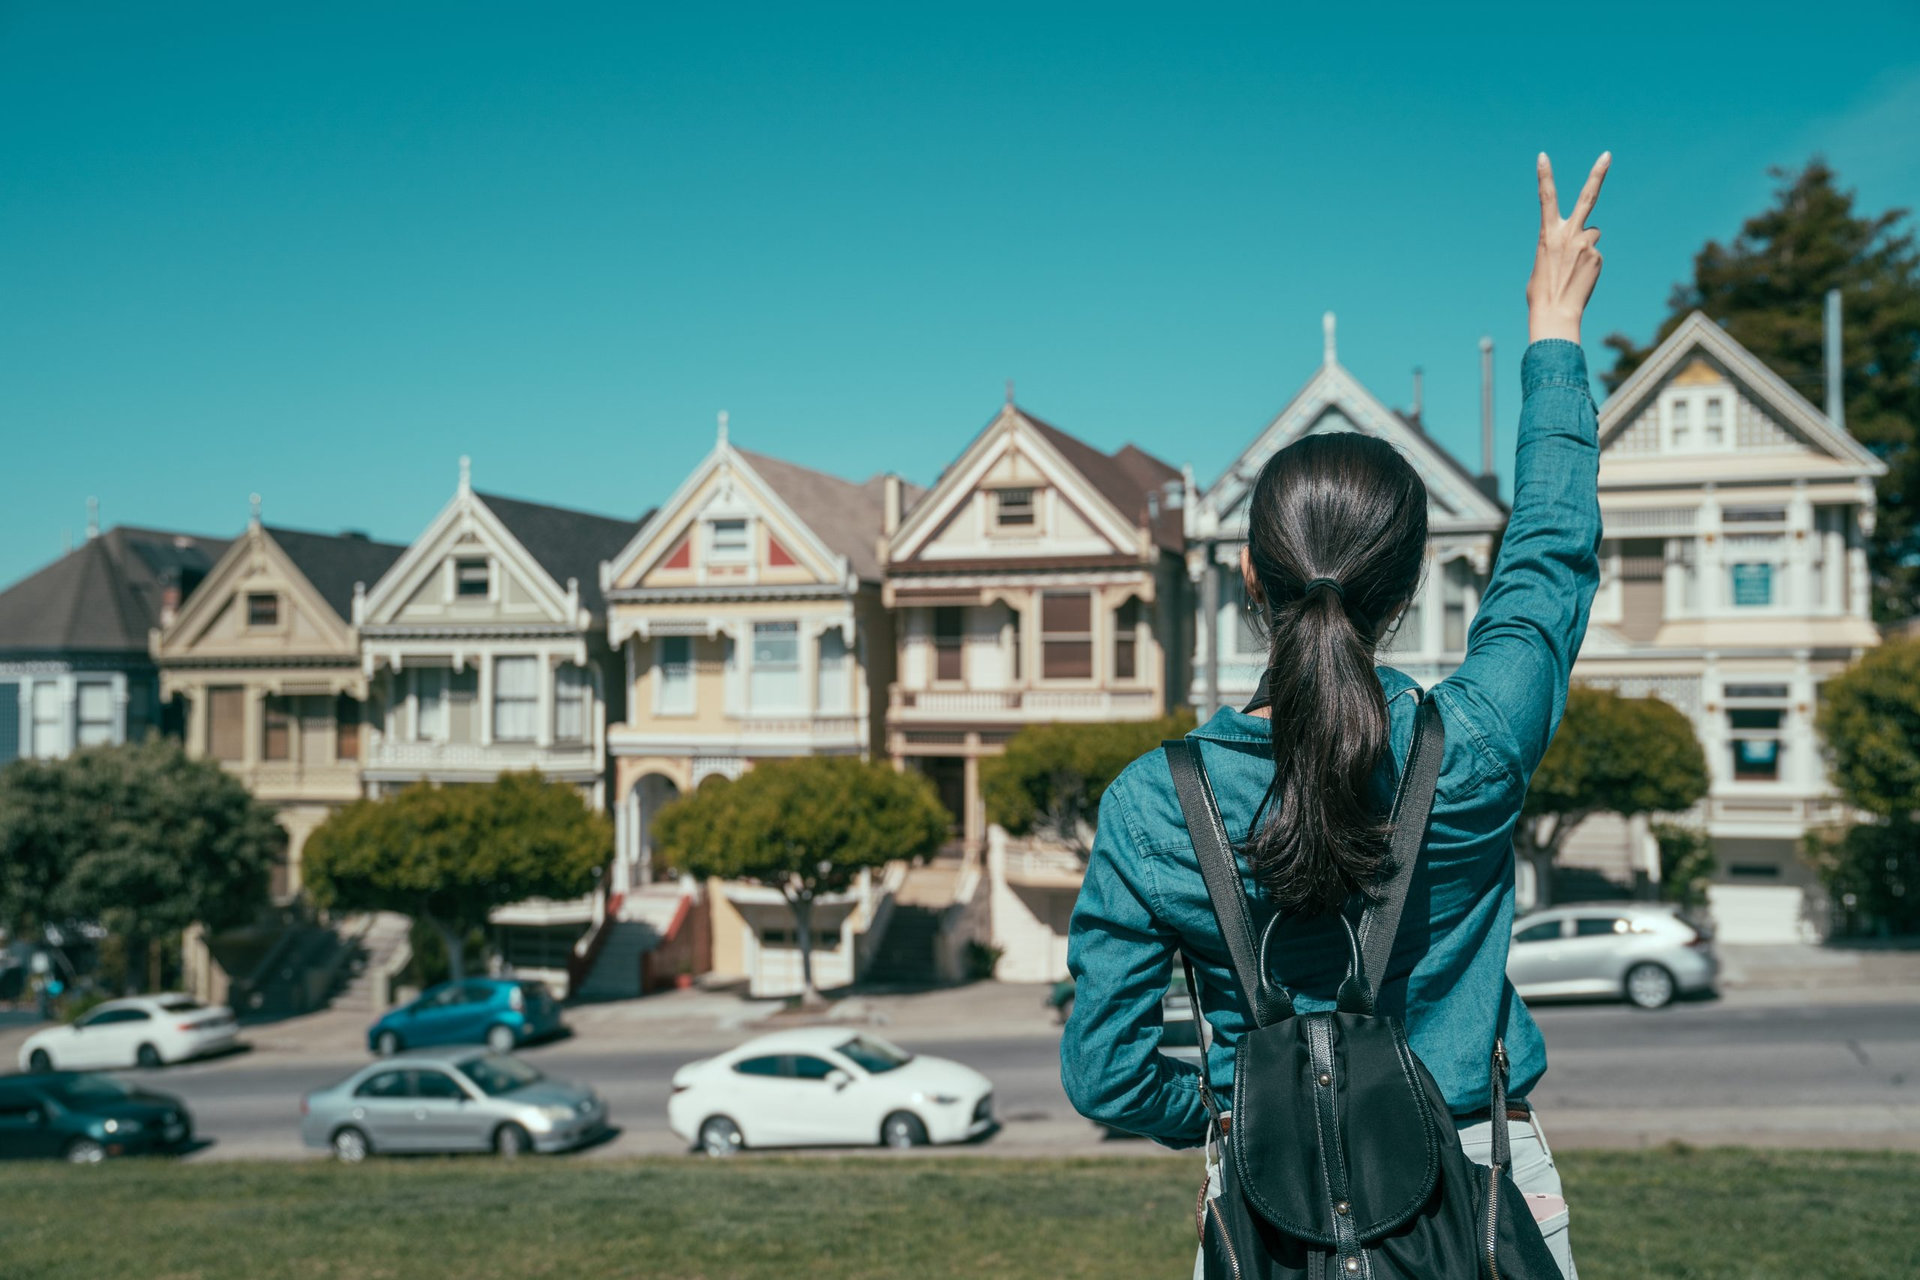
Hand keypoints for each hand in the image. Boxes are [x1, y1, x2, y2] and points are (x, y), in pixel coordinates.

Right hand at [1527, 151, 1609, 343]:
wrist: (1555, 313)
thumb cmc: (1541, 293)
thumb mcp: (1542, 263)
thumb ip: (1559, 246)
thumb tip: (1581, 245)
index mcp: (1547, 234)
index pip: (1545, 198)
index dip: (1544, 175)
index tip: (1543, 156)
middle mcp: (1569, 234)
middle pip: (1587, 197)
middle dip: (1597, 174)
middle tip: (1607, 155)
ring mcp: (1586, 244)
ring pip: (1592, 235)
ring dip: (1586, 246)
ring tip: (1574, 270)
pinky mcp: (1598, 257)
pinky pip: (1595, 255)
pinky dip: (1589, 265)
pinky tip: (1580, 279)